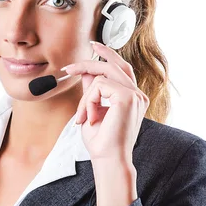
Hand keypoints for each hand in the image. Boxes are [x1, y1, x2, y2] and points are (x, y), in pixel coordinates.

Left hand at [61, 41, 149, 162]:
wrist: (108, 159)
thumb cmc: (101, 141)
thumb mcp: (93, 109)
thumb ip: (92, 89)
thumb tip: (86, 71)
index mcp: (132, 97)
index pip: (122, 67)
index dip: (108, 55)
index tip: (92, 46)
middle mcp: (137, 94)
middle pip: (114, 64)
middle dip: (89, 61)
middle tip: (69, 68)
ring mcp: (134, 95)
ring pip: (102, 75)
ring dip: (85, 95)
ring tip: (82, 114)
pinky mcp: (127, 97)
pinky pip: (99, 86)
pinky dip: (88, 101)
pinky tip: (90, 118)